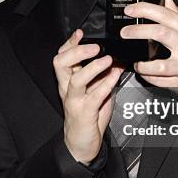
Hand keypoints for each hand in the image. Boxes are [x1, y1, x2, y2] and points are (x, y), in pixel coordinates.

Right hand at [53, 29, 123, 163]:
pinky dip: (105, 84)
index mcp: (68, 81)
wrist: (81, 144)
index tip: (80, 33)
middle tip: (95, 46)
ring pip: (76, 79)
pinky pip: (93, 96)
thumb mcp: (96, 91)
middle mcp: (67, 89)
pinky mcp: (84, 113)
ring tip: (107, 59)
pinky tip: (115, 77)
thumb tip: (117, 61)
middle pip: (61, 63)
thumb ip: (104, 76)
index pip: (62, 57)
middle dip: (77, 51)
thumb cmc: (89, 117)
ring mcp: (74, 101)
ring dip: (93, 67)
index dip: (70, 43)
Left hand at [120, 0, 177, 98]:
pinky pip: (157, 81)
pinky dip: (147, 76)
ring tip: (135, 60)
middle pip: (160, 34)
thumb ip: (177, 13)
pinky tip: (144, 71)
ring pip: (156, 64)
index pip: (166, 15)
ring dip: (140, 62)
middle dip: (137, 31)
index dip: (145, 10)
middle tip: (124, 32)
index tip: (131, 10)